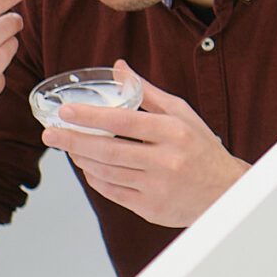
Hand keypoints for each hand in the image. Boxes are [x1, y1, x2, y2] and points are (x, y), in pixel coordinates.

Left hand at [42, 62, 248, 227]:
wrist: (225, 193)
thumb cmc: (202, 149)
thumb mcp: (182, 114)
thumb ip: (147, 92)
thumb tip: (119, 68)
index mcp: (174, 132)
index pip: (125, 121)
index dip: (92, 116)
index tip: (66, 111)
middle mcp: (167, 160)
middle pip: (109, 150)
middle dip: (74, 141)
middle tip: (51, 133)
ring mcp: (157, 187)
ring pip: (107, 172)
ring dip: (82, 159)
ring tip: (69, 147)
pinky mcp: (151, 209)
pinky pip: (113, 192)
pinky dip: (96, 179)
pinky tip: (88, 167)